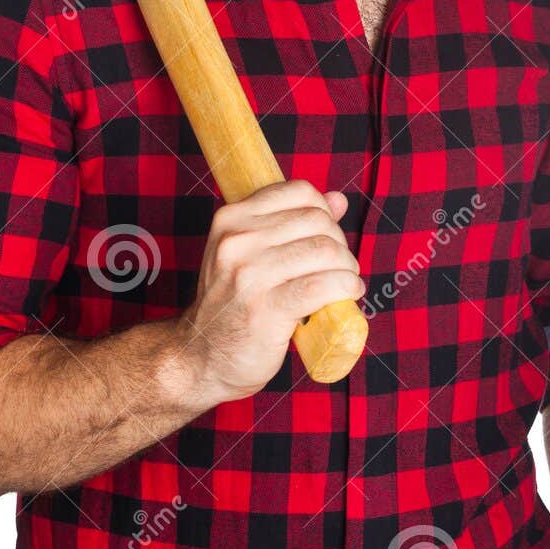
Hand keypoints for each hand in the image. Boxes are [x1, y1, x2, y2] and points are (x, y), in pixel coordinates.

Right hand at [171, 180, 364, 403]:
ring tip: (345, 282)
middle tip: (339, 267)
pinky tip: (348, 294)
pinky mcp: (267, 308)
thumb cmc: (232, 304)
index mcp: (231, 219)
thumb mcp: (249, 254)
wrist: (200, 356)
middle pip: (317, 221)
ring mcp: (250, 275)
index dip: (324, 212)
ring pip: (324, 251)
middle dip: (339, 244)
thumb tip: (337, 199)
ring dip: (347, 268)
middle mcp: (237, 241)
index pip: (298, 192)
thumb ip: (291, 223)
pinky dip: (346, 287)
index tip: (326, 237)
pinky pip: (323, 285)